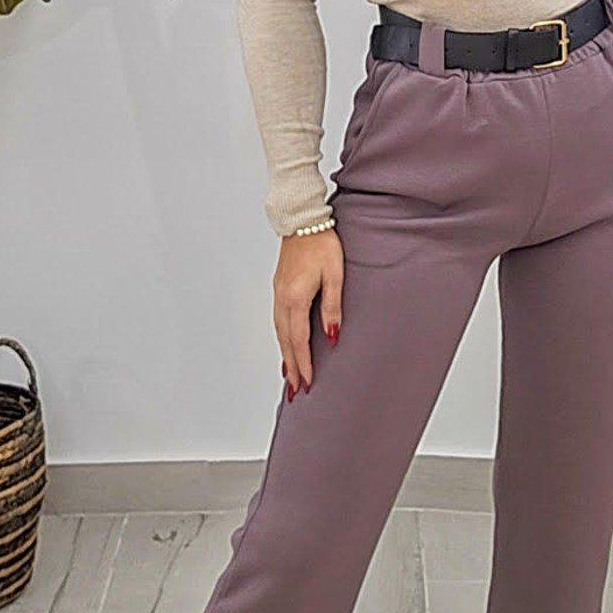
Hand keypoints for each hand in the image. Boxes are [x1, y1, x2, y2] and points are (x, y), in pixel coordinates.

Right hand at [274, 225, 343, 395]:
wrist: (303, 220)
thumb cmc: (322, 244)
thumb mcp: (334, 275)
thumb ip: (332, 308)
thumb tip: (332, 337)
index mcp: (295, 299)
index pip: (299, 341)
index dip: (304, 364)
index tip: (308, 383)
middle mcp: (282, 300)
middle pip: (285, 342)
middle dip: (291, 368)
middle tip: (296, 392)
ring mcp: (278, 294)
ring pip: (279, 333)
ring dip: (285, 356)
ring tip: (290, 377)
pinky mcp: (279, 289)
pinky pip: (279, 322)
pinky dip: (282, 339)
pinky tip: (287, 346)